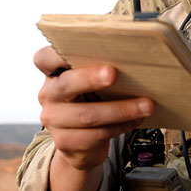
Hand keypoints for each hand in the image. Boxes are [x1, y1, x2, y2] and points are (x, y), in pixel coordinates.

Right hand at [35, 45, 153, 170]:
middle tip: (114, 74)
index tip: (81, 47)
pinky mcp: (65, 142)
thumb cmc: (91, 101)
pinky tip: (136, 120)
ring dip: (121, 110)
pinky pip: (95, 135)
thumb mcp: (90, 83)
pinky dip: (120, 126)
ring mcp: (53, 120)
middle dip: (91, 78)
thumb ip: (98, 69)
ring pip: (87, 115)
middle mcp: (48, 95)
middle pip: (67, 85)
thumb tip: (133, 60)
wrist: (80, 143)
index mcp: (53, 74)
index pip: (44, 59)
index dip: (58, 53)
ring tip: (146, 105)